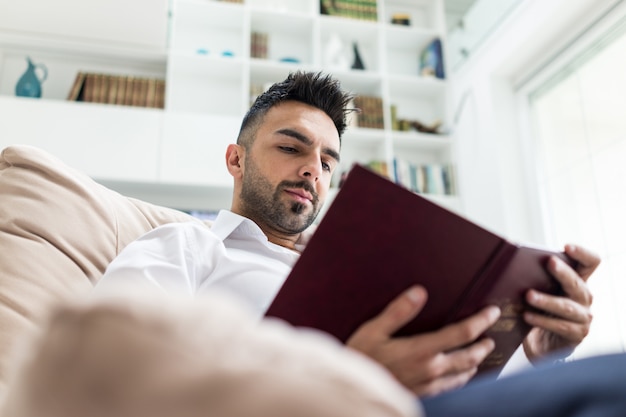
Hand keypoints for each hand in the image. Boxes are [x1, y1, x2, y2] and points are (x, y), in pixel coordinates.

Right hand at [346, 285, 500, 396]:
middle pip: (470, 357)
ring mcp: (430, 385)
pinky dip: (462, 378)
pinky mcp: (425, 395)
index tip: (492, 312)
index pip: (462, 333)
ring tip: (480, 354)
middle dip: (483, 346)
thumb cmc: (361, 358)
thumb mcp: (373, 330)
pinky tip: (460, 375)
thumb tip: (419, 292)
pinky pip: (451, 387)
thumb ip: (398, 311)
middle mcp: (431, 369)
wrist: (355, 392)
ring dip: (476, 363)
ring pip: (464, 375)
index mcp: (422, 350)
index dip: (481, 321)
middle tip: (490, 337)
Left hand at [523, 244, 598, 362]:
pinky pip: (560, 326)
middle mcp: (584, 297)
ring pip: (567, 306)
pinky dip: (542, 321)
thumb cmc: (538, 311)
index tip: (566, 247)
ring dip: (547, 300)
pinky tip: (527, 316)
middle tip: (549, 262)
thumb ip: (532, 276)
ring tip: (528, 295)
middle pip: (577, 282)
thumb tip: (508, 259)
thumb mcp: (536, 290)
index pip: (590, 263)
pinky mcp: (576, 335)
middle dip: (563, 272)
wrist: (540, 344)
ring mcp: (583, 317)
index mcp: (576, 281)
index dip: (582, 253)